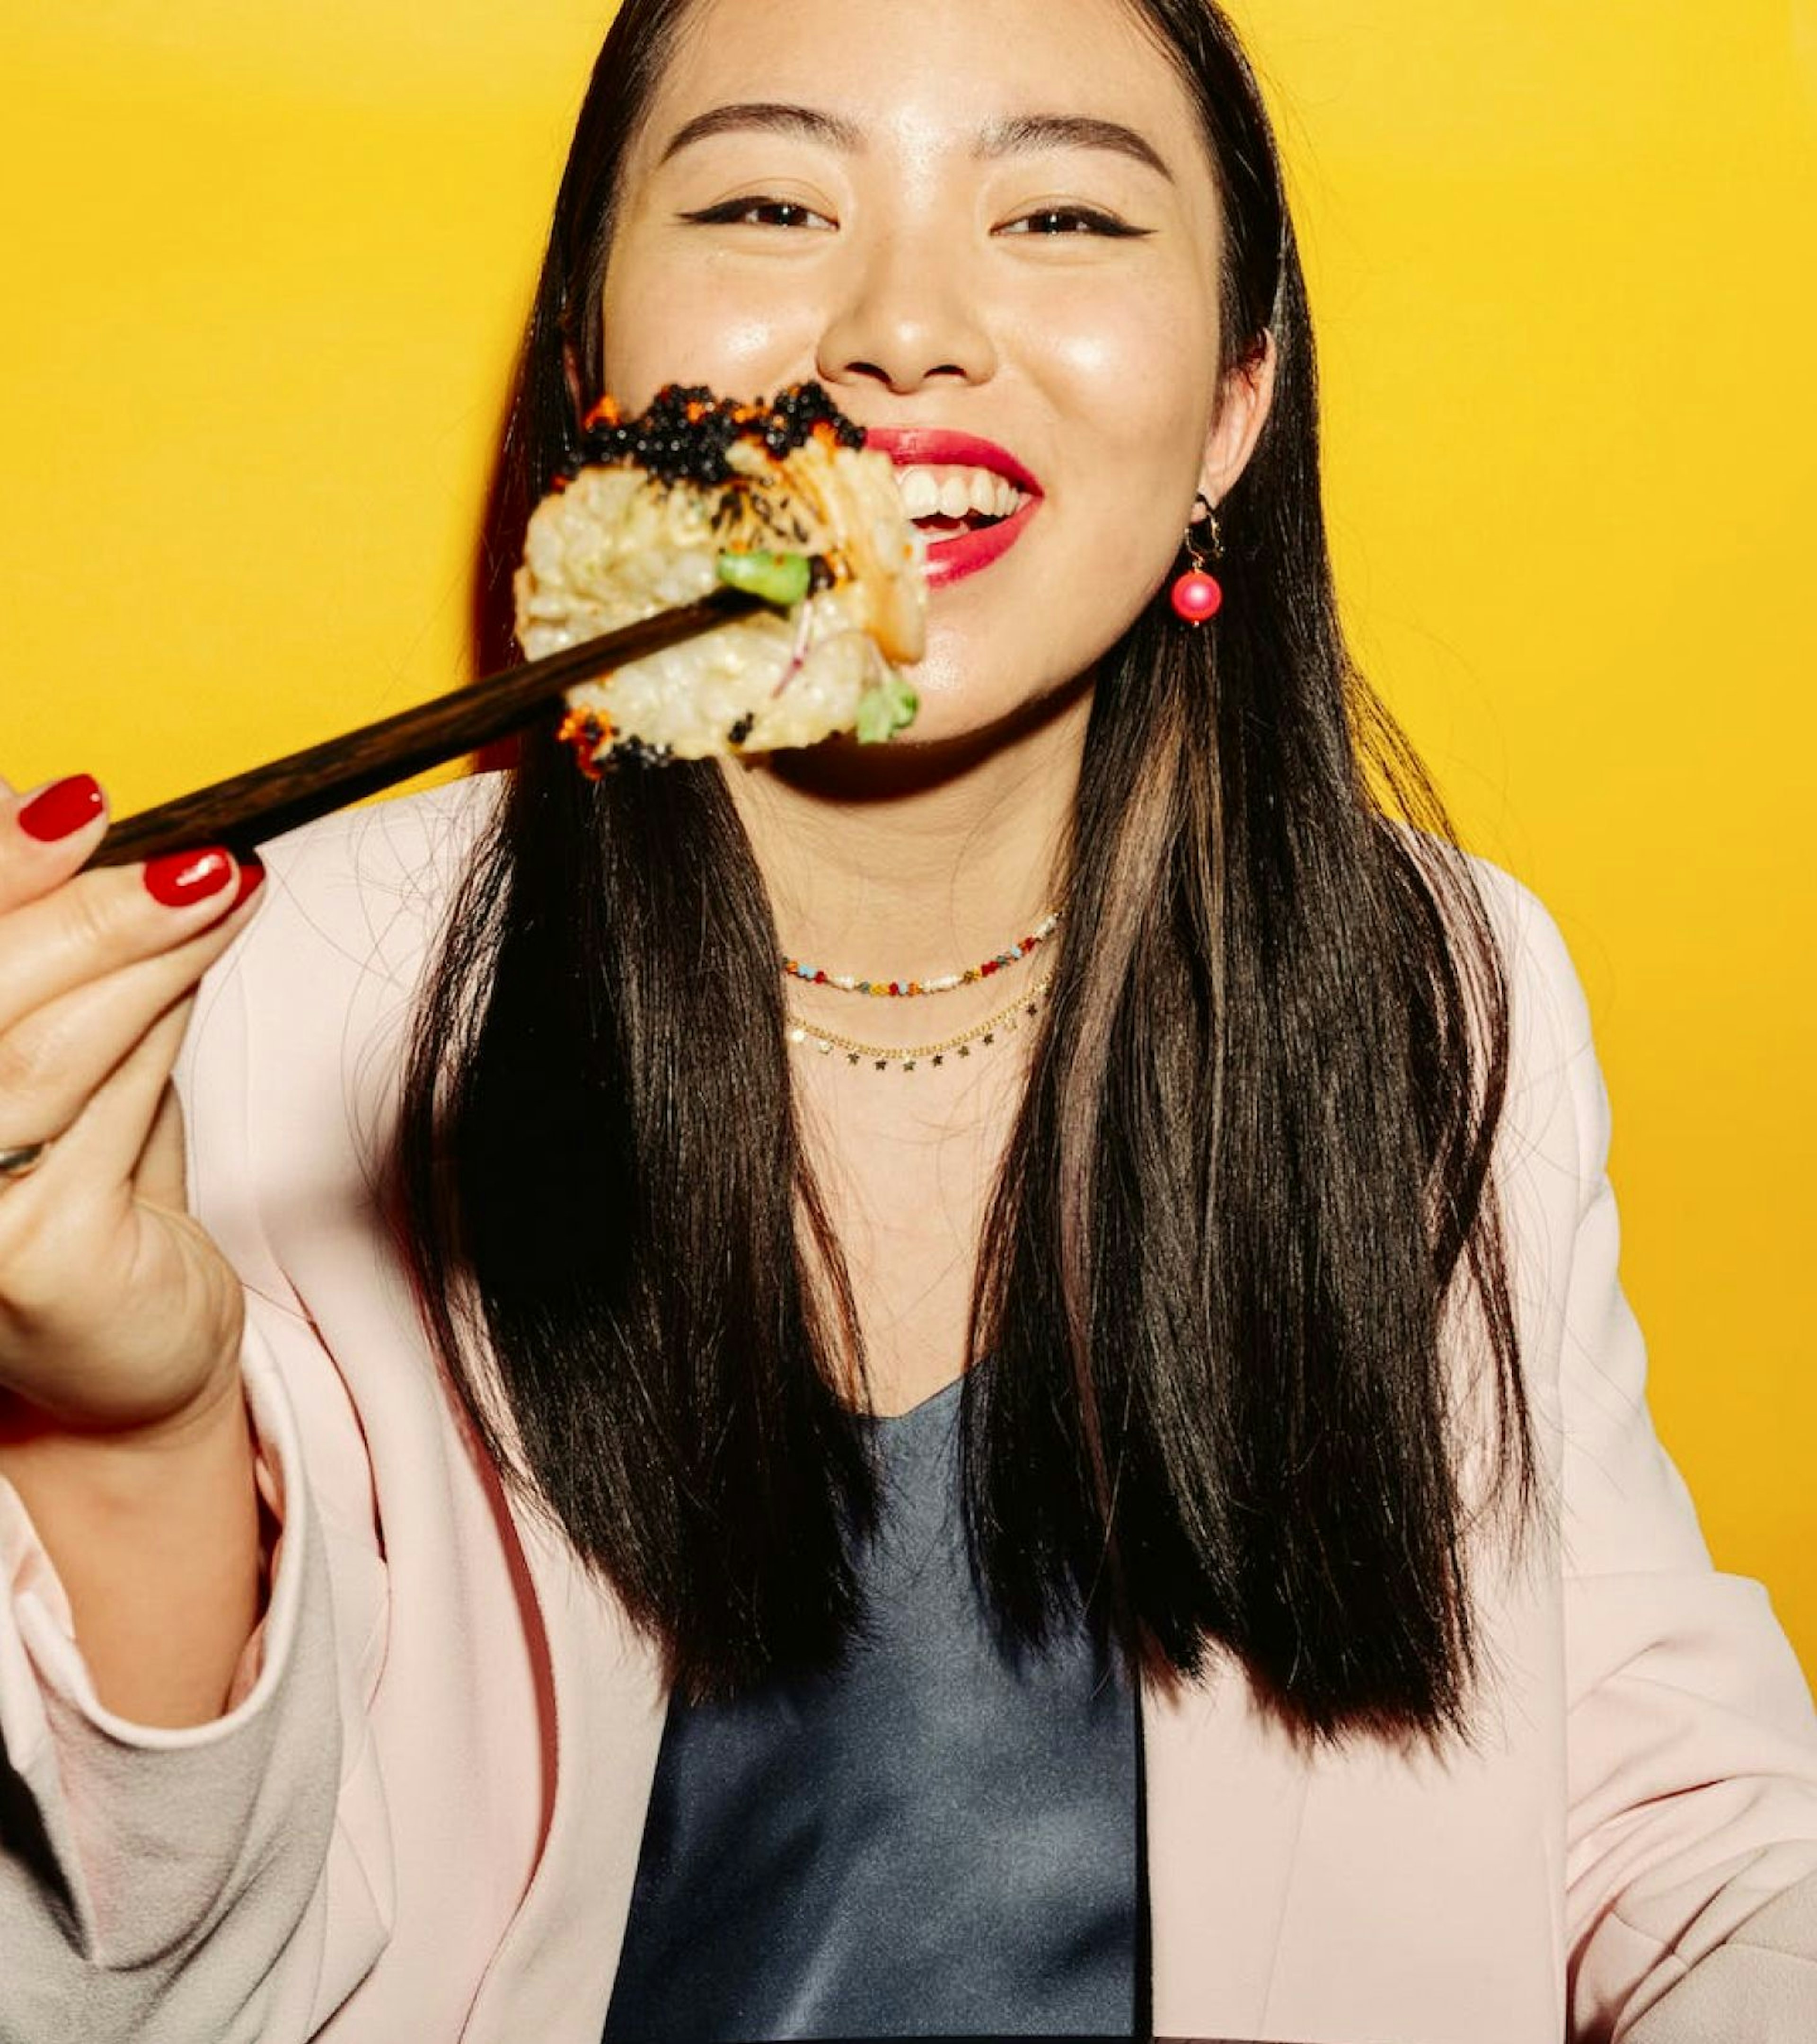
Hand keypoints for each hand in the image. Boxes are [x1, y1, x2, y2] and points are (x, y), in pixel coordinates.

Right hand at [0, 773, 264, 1436]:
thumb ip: (47, 957)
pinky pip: (103, 1112)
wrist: (124, 1360)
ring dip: (137, 950)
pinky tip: (202, 967)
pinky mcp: (28, 1259)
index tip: (69, 798)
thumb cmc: (83, 1195)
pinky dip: (155, 1028)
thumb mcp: (61, 1058)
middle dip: (63, 904)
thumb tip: (54, 803)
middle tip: (145, 828)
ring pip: (35, 1047)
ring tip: (220, 881)